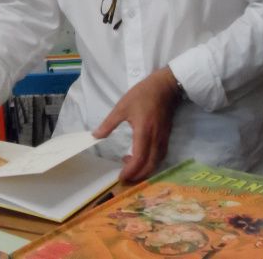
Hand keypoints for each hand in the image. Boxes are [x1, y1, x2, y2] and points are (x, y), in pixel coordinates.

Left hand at [93, 67, 181, 182]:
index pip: (139, 159)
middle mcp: (156, 139)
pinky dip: (151, 161)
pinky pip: (160, 155)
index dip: (130, 171)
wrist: (165, 86)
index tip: (121, 176)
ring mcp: (163, 138)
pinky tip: (141, 156)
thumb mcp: (122, 107)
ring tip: (130, 165)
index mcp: (144, 132)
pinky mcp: (166, 136)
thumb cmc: (142, 94)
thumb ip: (109, 124)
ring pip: (157, 162)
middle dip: (138, 176)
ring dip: (144, 169)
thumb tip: (96, 136)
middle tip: (125, 176)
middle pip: (150, 166)